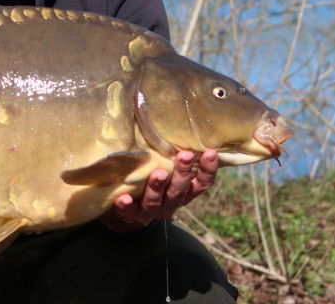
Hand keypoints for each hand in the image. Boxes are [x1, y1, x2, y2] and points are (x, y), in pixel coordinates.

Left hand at [100, 149, 218, 232]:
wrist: (128, 210)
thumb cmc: (153, 180)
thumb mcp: (167, 168)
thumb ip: (172, 155)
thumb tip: (177, 119)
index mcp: (184, 192)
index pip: (201, 184)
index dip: (208, 170)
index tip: (210, 152)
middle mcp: (170, 203)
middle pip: (179, 191)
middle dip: (182, 173)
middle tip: (185, 155)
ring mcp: (150, 211)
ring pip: (156, 202)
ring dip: (157, 187)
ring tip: (158, 173)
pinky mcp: (130, 215)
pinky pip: (128, 212)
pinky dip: (126, 206)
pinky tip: (124, 198)